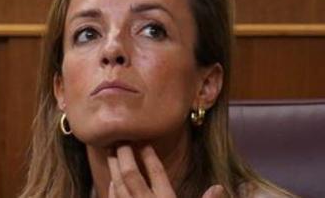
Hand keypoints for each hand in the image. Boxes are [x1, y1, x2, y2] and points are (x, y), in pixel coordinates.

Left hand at [107, 145, 223, 197]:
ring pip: (119, 185)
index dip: (150, 157)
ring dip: (114, 168)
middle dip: (125, 156)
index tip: (144, 143)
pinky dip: (112, 187)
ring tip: (110, 152)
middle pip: (132, 175)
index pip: (158, 175)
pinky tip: (112, 180)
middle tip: (120, 141)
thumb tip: (219, 187)